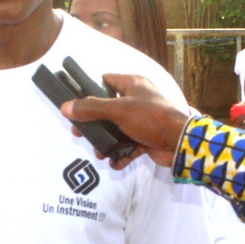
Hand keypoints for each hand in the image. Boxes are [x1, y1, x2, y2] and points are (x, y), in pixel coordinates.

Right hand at [61, 74, 188, 167]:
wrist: (179, 143)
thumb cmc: (150, 118)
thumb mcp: (118, 110)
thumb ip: (91, 109)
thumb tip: (65, 107)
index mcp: (132, 84)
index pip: (106, 81)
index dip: (90, 90)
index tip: (75, 103)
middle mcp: (136, 100)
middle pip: (107, 109)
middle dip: (94, 123)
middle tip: (80, 133)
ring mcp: (141, 120)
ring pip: (116, 130)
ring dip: (106, 142)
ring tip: (99, 153)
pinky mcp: (146, 138)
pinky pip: (128, 146)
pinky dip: (121, 154)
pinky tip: (115, 162)